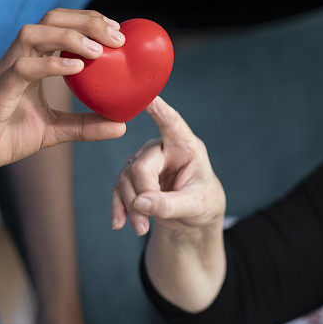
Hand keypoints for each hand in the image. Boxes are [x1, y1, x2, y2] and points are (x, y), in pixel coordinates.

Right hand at [0, 8, 126, 182]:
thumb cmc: (6, 136)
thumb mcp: (55, 130)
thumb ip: (86, 125)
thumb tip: (121, 126)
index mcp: (33, 61)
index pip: (62, 25)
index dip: (90, 21)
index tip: (118, 31)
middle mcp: (19, 58)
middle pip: (52, 20)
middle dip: (87, 21)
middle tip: (118, 37)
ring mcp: (6, 71)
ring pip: (33, 34)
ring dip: (69, 37)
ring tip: (99, 50)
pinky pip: (22, 68)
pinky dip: (50, 64)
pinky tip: (76, 68)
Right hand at [112, 96, 225, 235]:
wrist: (195, 216)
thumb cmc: (203, 203)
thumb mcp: (196, 206)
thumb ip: (171, 205)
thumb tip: (140, 202)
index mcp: (185, 146)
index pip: (171, 122)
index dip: (158, 108)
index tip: (148, 94)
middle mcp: (163, 148)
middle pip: (141, 166)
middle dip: (143, 195)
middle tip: (147, 222)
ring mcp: (146, 161)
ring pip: (126, 179)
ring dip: (131, 206)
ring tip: (141, 229)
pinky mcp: (133, 177)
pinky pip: (119, 189)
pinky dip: (119, 208)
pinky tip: (119, 224)